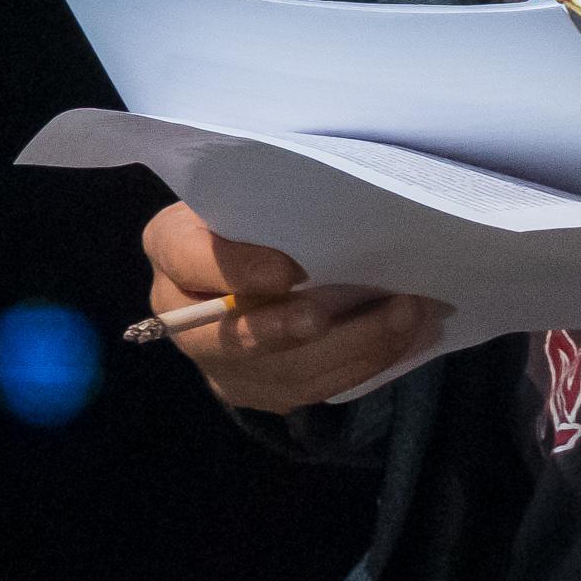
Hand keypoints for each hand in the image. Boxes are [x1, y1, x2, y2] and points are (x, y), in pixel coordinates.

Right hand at [140, 200, 442, 414]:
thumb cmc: (261, 209)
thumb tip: (340, 210)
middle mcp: (180, 315)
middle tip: (360, 309)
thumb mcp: (258, 190)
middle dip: (297, 330)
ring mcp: (217, 363)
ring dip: (354, 348)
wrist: (257, 251)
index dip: (237, 270)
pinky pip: (309, 389)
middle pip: (232, 340)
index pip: (189, 258)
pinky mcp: (256, 388)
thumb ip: (277, 203)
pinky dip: (363, 365)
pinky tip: (404, 337)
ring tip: (408, 315)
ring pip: (283, 373)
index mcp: (172, 248)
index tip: (289, 270)